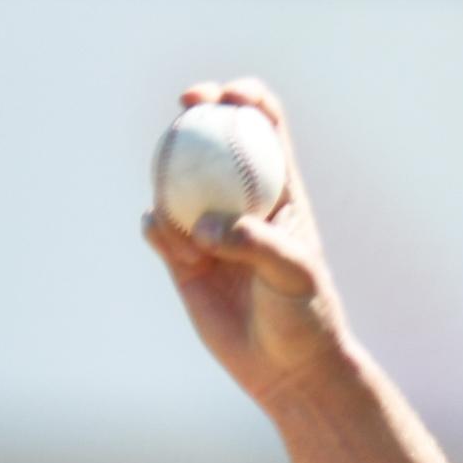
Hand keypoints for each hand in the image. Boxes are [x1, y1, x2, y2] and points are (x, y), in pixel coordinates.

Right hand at [142, 79, 350, 407]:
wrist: (287, 368)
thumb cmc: (305, 316)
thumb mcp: (294, 274)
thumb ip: (253, 243)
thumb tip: (204, 226)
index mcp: (280, 193)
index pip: (266, 131)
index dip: (249, 100)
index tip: (232, 94)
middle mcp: (240, 202)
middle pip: (212, 140)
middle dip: (197, 109)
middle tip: (187, 102)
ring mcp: (208, 228)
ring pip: (175, 181)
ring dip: (168, 178)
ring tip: (181, 214)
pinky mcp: (182, 259)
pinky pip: (159, 229)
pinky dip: (157, 227)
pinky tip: (165, 239)